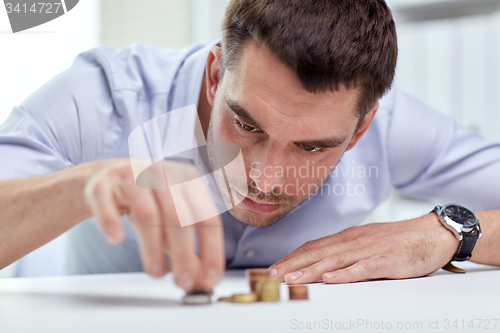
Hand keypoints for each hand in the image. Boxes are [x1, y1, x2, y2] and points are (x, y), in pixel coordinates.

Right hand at [83, 158, 223, 289]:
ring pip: (147, 213)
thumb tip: (201, 279)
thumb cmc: (147, 201)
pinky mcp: (104, 182)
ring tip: (156, 272)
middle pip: (179, 217)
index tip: (210, 278)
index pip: (207, 218)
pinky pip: (107, 203)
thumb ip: (187, 249)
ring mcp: (133, 175)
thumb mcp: (171, 222)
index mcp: (188, 180)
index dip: (211, 250)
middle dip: (183, 253)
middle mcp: (163, 174)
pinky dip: (111, 222)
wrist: (106, 179)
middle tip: (182, 282)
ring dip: (152, 247)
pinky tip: (117, 239)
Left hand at [269, 213, 458, 283]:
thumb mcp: (366, 242)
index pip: (313, 246)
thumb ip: (345, 251)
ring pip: (335, 260)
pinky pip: (363, 268)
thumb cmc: (397, 240)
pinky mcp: (387, 260)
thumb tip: (321, 262)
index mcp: (348, 238)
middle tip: (273, 275)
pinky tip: (331, 279)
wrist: (431, 233)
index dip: (292, 257)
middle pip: (318, 253)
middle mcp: (354, 241)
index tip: (275, 268)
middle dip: (293, 265)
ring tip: (293, 279)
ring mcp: (370, 250)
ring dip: (311, 270)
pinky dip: (345, 274)